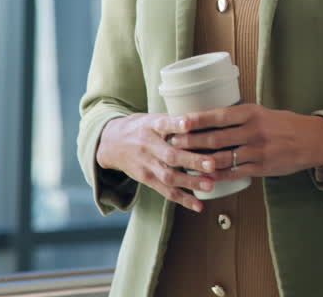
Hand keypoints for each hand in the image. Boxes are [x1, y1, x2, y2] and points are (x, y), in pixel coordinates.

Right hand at [95, 113, 216, 212]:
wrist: (110, 143)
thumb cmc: (141, 127)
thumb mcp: (153, 117)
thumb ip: (175, 119)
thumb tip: (205, 118)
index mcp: (151, 126)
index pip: (164, 123)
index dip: (176, 123)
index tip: (188, 123)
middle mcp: (148, 146)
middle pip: (170, 155)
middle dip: (192, 160)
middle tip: (212, 164)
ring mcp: (146, 164)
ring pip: (169, 176)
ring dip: (190, 182)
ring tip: (209, 185)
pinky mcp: (146, 179)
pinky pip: (165, 191)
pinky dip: (183, 199)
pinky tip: (198, 205)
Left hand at [166, 104, 322, 178]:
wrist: (311, 140)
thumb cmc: (284, 124)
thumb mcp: (262, 113)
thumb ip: (239, 117)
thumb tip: (209, 119)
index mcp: (252, 113)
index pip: (219, 116)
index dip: (197, 120)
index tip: (179, 121)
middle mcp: (254, 131)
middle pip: (216, 138)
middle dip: (191, 141)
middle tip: (173, 142)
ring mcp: (257, 151)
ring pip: (221, 158)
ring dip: (199, 161)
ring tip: (182, 161)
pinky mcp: (261, 167)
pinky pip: (233, 173)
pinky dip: (216, 176)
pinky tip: (203, 177)